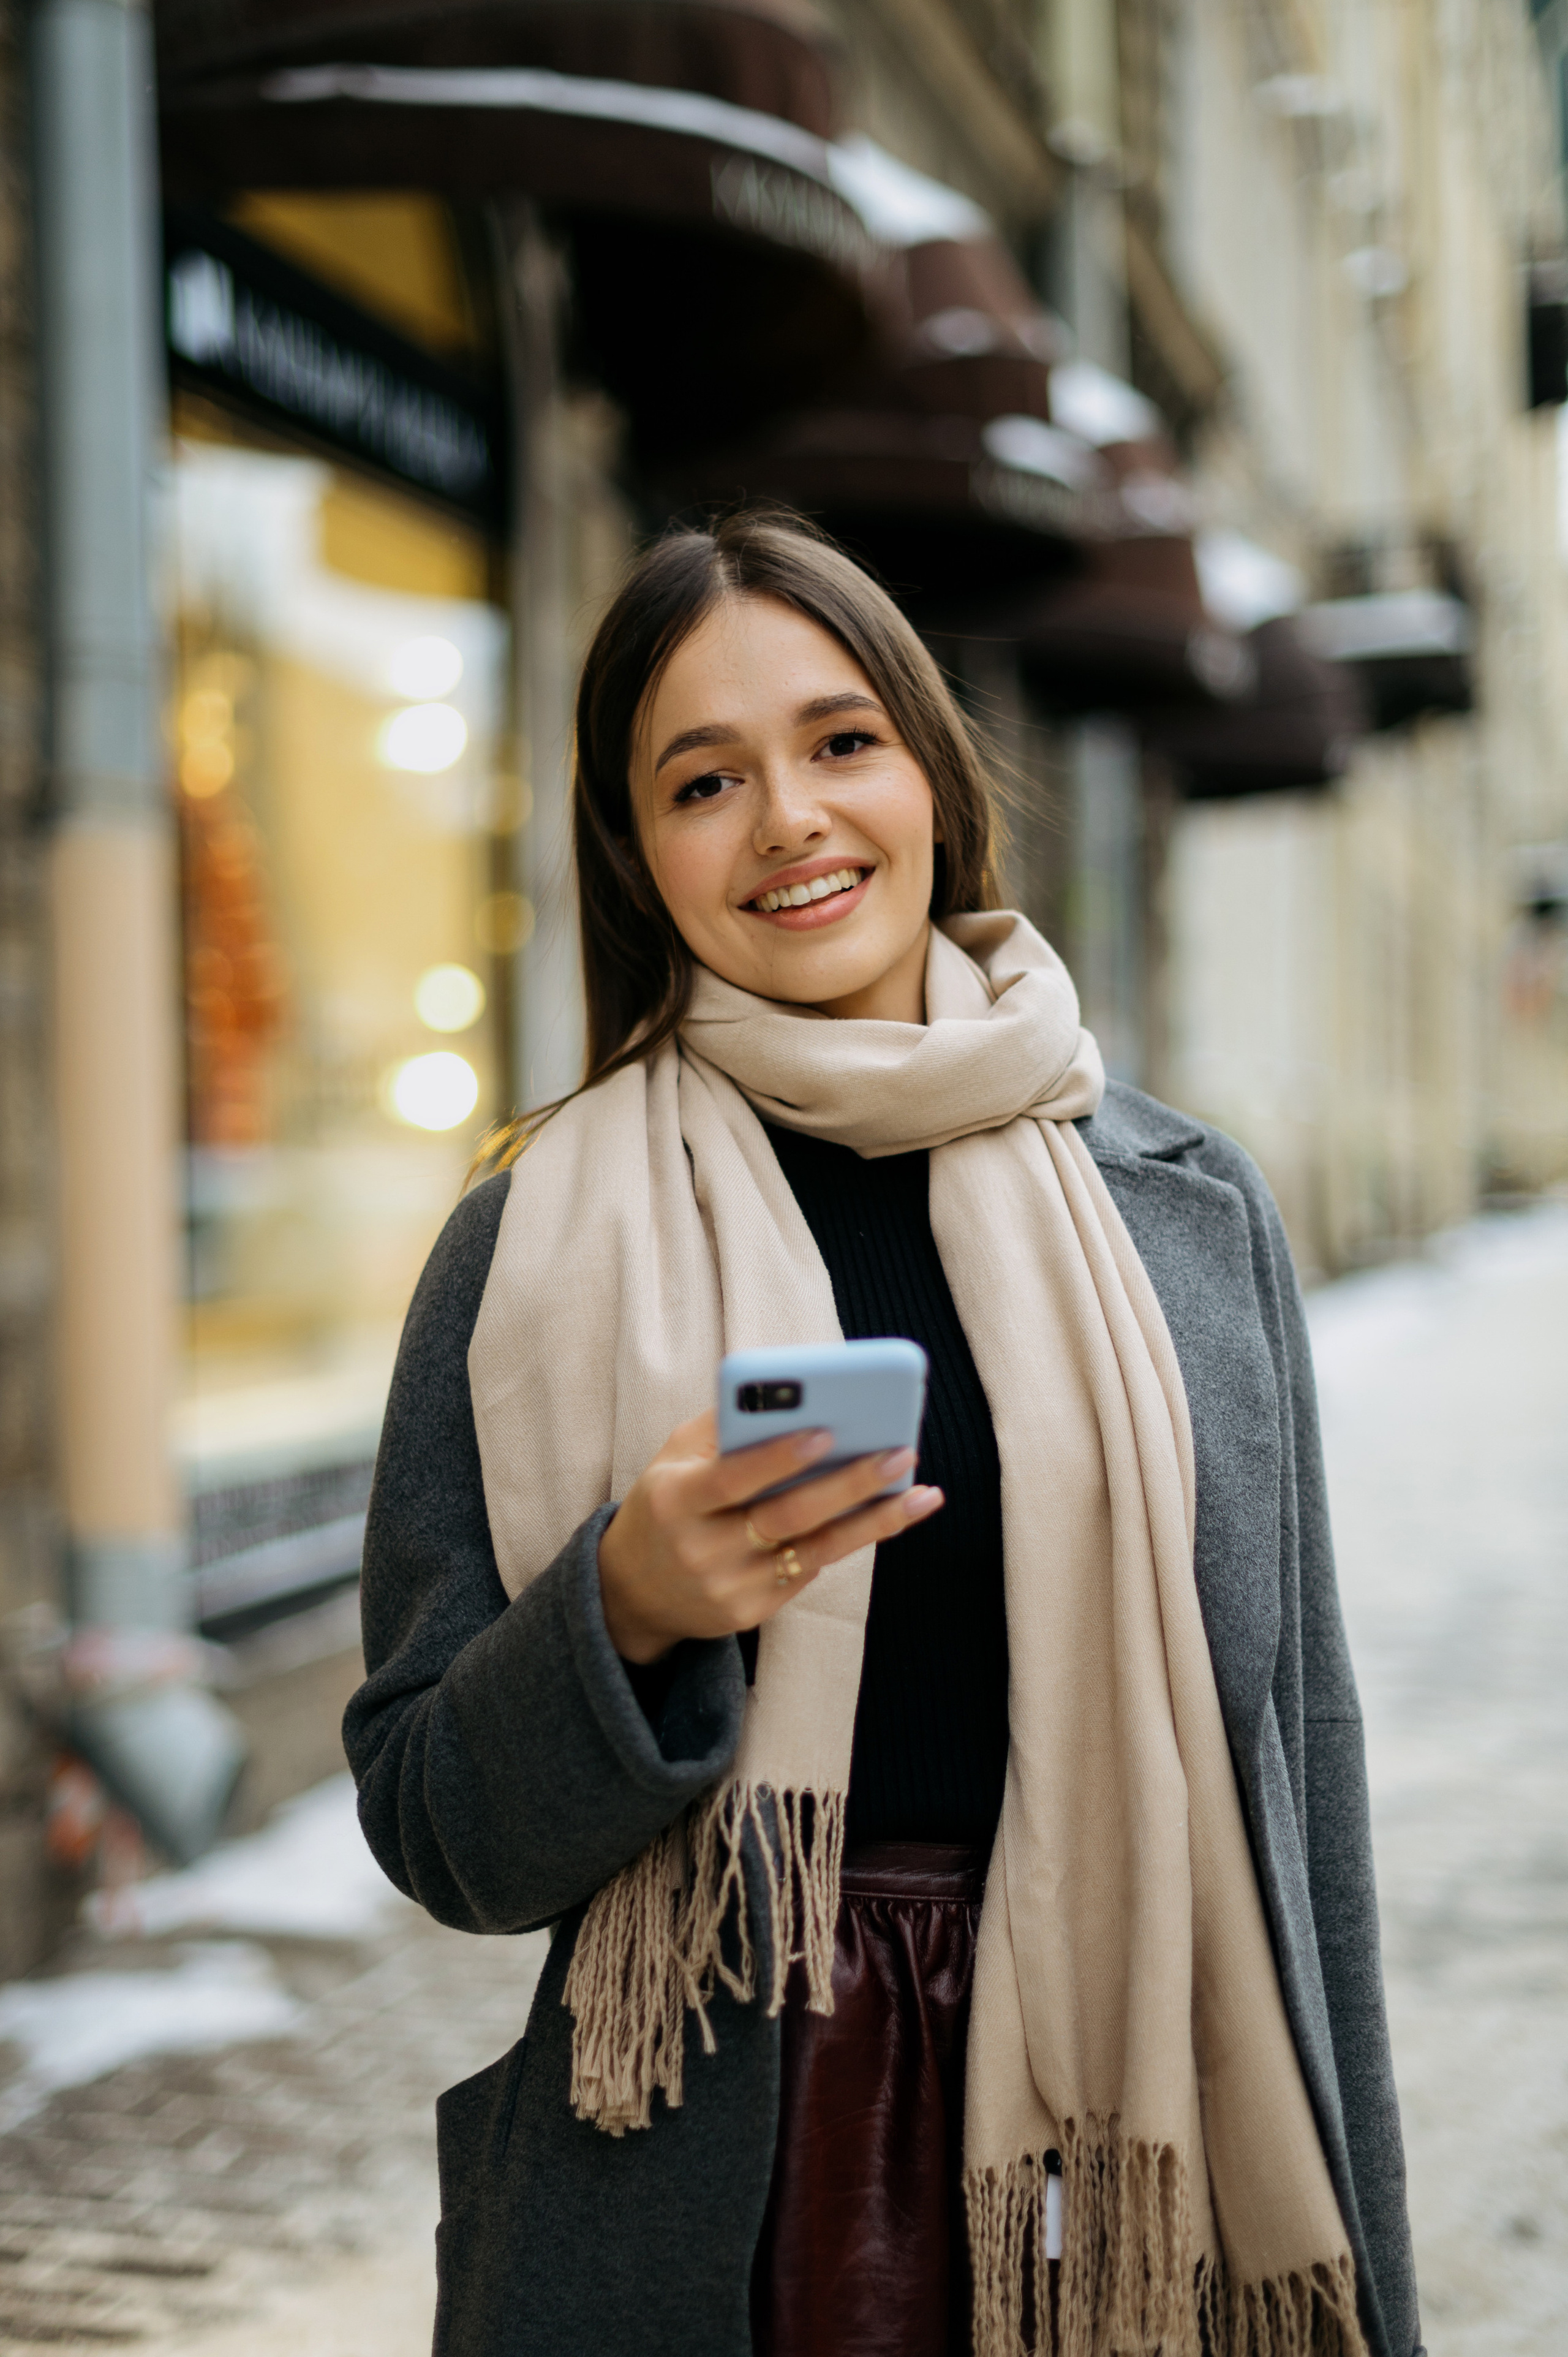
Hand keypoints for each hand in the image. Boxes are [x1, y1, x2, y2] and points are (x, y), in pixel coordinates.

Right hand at [597, 1409, 943, 1663]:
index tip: (828, 1430)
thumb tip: (789, 1391)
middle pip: (787, 1516)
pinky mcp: (750, 1614)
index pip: (732, 1478)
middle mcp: (701, 1550)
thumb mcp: (673, 1458)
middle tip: (900, 1453)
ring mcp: (728, 1588)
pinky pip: (811, 1571)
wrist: (632, 1591)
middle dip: (849, 1484)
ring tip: (920, 1493)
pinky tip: (884, 1516)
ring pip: (815, 1551)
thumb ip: (723, 1426)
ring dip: (874, 1521)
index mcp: (675, 1501)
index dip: (778, 1457)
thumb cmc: (666, 1504)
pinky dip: (849, 1540)